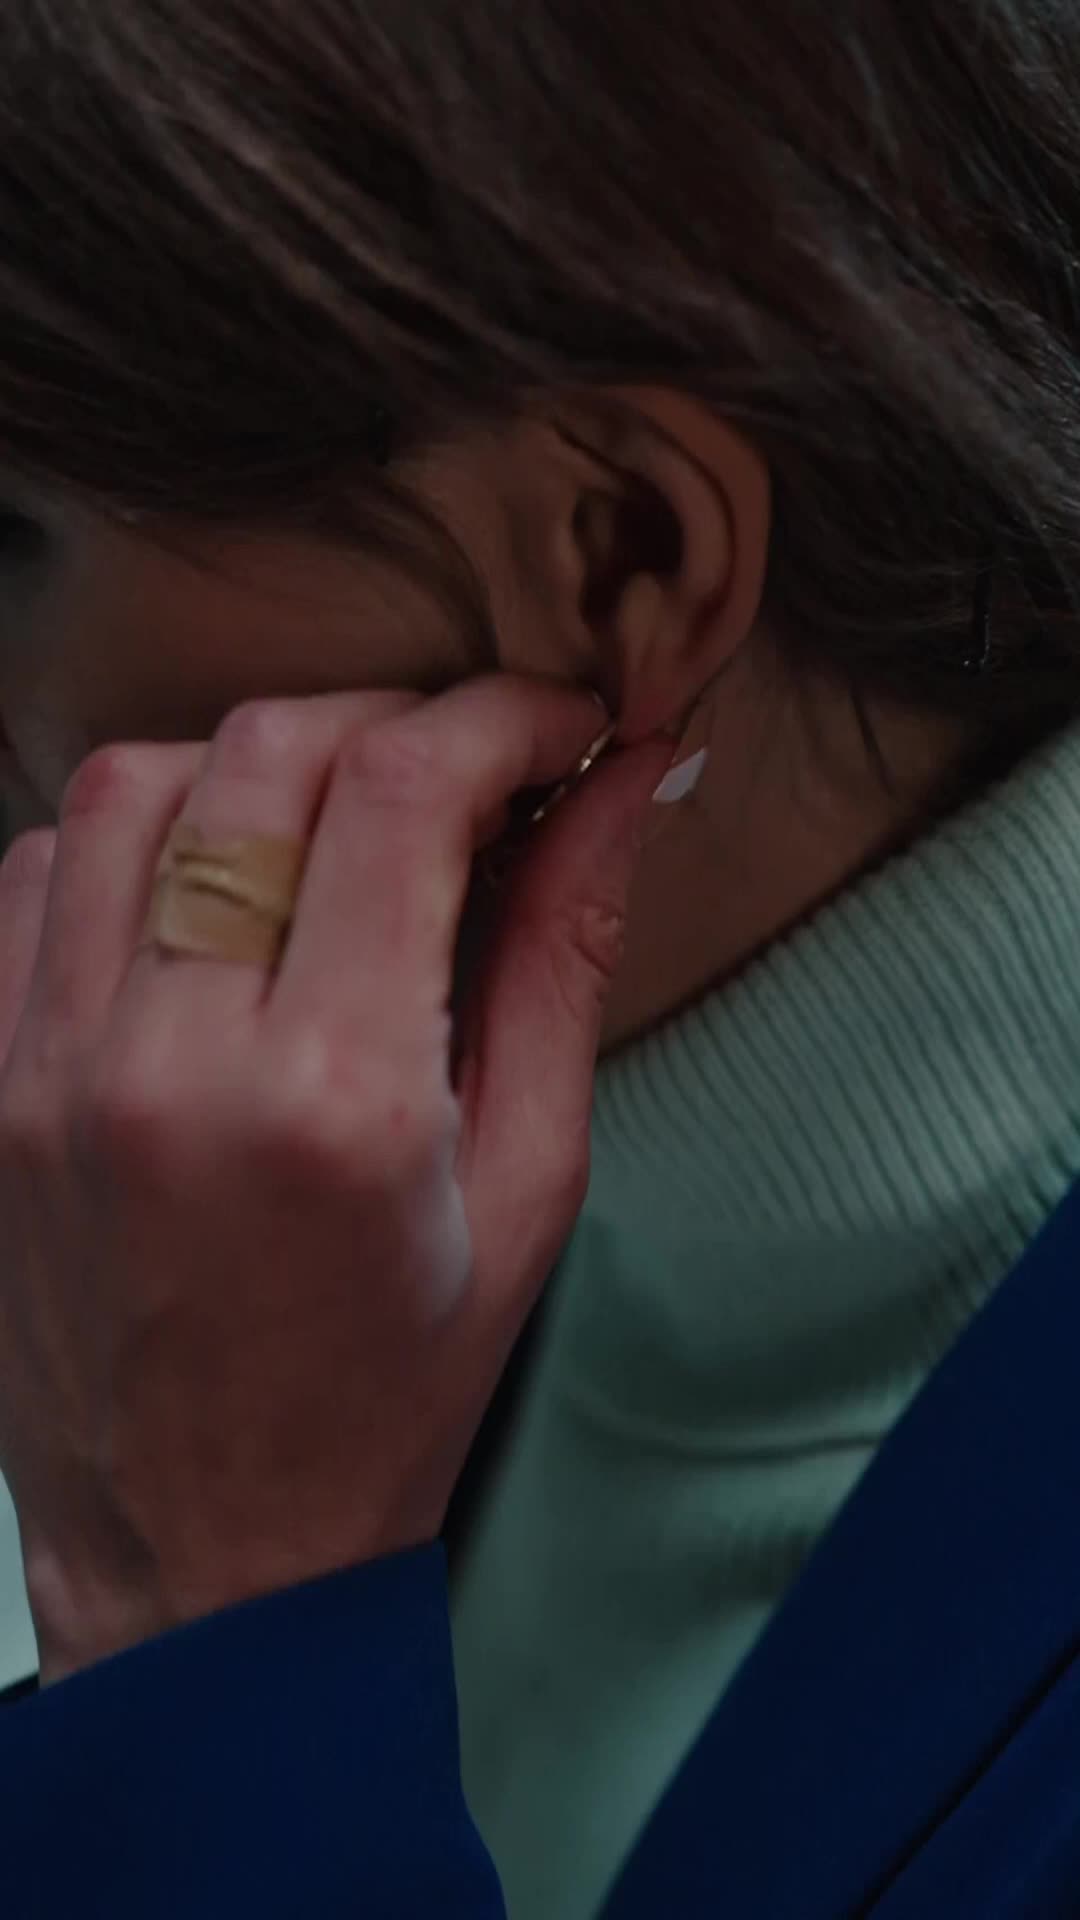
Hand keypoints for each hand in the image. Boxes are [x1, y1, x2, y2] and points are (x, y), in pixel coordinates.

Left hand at [0, 676, 670, 1683]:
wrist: (205, 1555)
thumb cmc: (392, 1391)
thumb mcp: (528, 1186)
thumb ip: (563, 958)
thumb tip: (617, 785)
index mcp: (336, 1103)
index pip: (403, 791)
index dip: (501, 716)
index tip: (557, 726)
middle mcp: (168, 1067)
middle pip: (264, 753)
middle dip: (389, 723)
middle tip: (457, 778)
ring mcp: (46, 1072)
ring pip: (129, 784)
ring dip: (247, 767)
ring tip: (323, 834)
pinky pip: (30, 874)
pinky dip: (128, 840)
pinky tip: (203, 900)